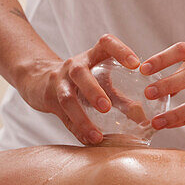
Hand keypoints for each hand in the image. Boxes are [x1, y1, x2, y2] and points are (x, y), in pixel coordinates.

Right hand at [16, 34, 140, 144]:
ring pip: (67, 98)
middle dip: (93, 91)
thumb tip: (144, 120)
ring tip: (97, 135)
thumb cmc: (83, 81)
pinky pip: (62, 115)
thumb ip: (123, 99)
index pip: (106, 43)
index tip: (136, 64)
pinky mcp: (49, 99)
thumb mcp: (101, 81)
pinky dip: (75, 129)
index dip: (120, 50)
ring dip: (81, 118)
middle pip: (81, 74)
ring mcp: (59, 81)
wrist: (40, 80)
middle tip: (107, 107)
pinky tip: (87, 140)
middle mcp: (74, 66)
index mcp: (92, 56)